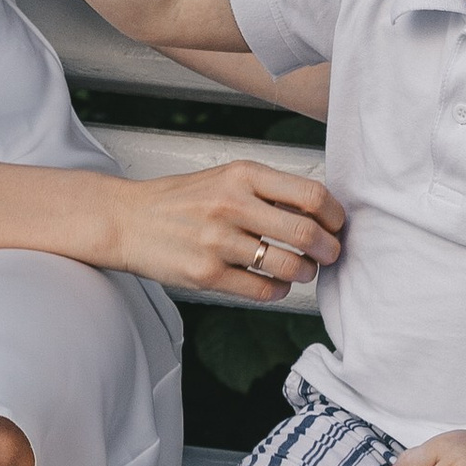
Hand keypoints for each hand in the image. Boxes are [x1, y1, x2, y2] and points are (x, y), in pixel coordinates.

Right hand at [102, 156, 343, 302]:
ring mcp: (217, 242)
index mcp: (242, 175)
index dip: (335, 214)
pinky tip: (274, 283)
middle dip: (329, 249)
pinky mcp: (205, 274)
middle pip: (306, 232)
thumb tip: (321, 212)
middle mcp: (231, 205)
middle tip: (331, 255)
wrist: (128, 220)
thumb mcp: (226, 178)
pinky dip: (278, 290)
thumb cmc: (182, 201)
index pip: (311, 194)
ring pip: (287, 266)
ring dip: (305, 273)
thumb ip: (269, 191)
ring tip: (302, 271)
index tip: (337, 225)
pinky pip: (262, 290)